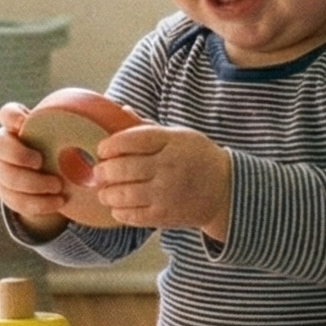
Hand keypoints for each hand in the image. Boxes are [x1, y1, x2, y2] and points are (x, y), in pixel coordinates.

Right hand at [0, 104, 122, 237]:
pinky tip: (57, 203)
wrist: (52, 180)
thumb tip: (126, 109)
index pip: (7, 114)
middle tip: (40, 161)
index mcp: (22, 126)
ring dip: (32, 184)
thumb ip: (98, 123)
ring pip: (6, 177)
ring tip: (57, 187)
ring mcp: (4, 171)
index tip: (24, 123)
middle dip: (18, 154)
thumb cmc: (68, 148)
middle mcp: (8, 146)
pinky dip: (38, 203)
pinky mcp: (8, 194)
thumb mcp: (77, 134)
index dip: (11, 117)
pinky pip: (16, 201)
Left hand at [88, 123, 231, 241]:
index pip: (131, 140)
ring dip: (107, 193)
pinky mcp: (164, 215)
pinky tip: (118, 206)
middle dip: (103, 171)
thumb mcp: (179, 135)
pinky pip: (132, 215)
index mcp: (170, 142)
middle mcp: (167, 167)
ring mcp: (166, 193)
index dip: (110, 145)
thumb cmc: (197, 157)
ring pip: (123, 194)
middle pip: (122, 168)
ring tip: (104, 191)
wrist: (225, 190)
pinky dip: (118, 211)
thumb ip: (148, 128)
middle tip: (99, 171)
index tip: (102, 149)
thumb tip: (122, 110)